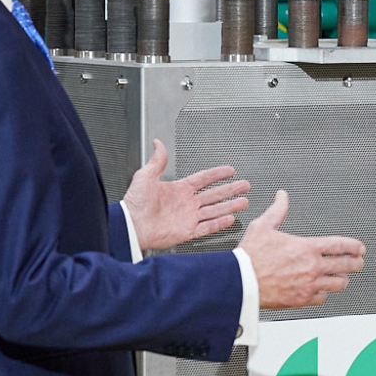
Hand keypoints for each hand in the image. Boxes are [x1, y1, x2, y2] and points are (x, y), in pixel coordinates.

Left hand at [121, 140, 250, 251]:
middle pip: (215, 194)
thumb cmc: (134, 203)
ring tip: (244, 201)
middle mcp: (186, 203)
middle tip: (244, 185)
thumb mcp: (145, 175)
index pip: (203, 179)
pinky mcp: (187, 231)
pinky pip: (207, 227)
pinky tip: (230, 219)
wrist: (131, 225)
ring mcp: (188, 217)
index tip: (229, 170)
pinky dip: (219, 224)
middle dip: (231, 189)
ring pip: (215, 210)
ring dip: (230, 206)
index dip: (217, 174)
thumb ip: (157, 160)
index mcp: (178, 189)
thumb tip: (158, 144)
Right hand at [239, 190, 366, 308]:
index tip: (359, 248)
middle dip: (356, 263)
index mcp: (307, 248)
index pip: (341, 245)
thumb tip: (282, 197)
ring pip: (339, 284)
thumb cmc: (250, 257)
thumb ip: (277, 210)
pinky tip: (321, 290)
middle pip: (347, 265)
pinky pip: (322, 298)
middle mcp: (312, 267)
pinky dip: (323, 294)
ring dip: (342, 279)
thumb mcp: (263, 226)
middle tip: (358, 262)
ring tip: (342, 277)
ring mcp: (309, 285)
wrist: (240, 282)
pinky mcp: (302, 300)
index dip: (355, 246)